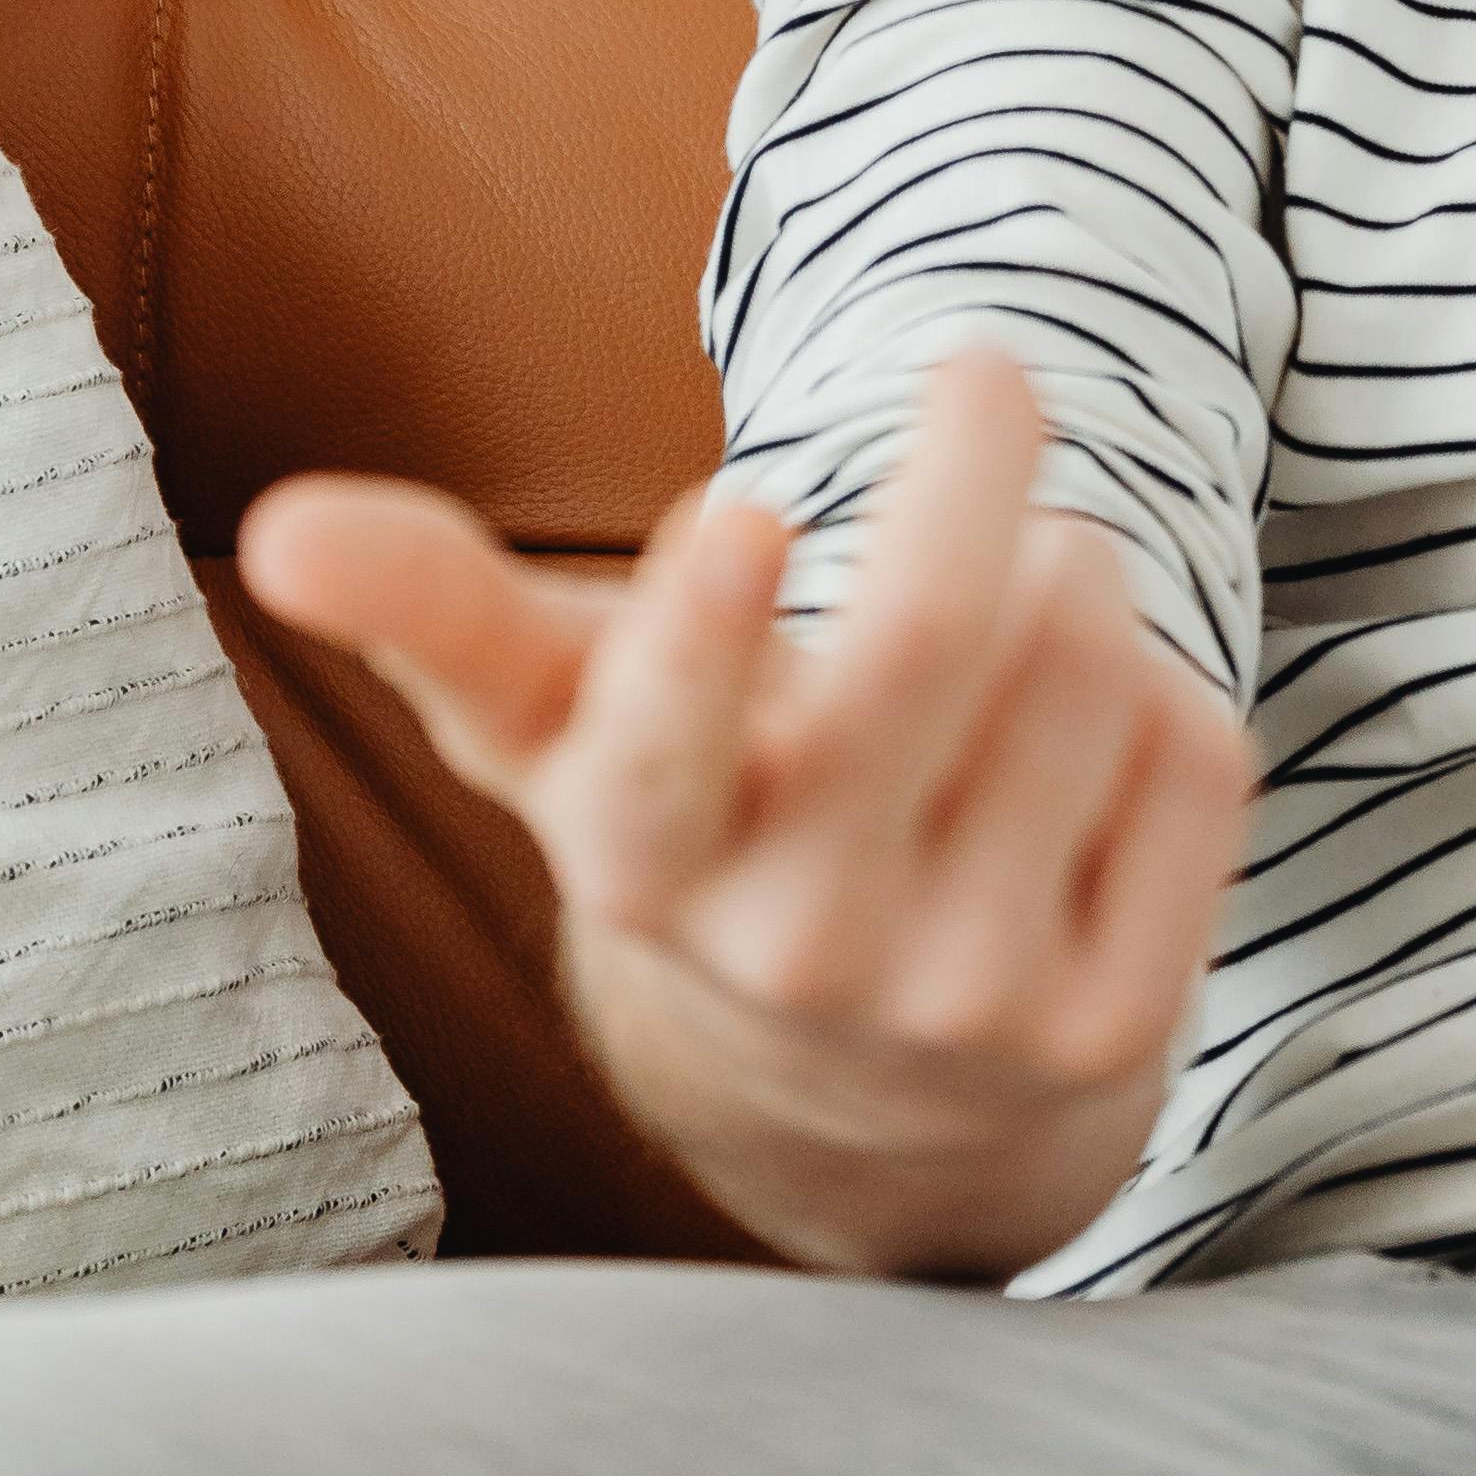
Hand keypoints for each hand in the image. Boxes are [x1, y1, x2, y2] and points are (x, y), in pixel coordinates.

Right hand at [240, 345, 1252, 1276]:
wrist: (862, 1103)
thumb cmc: (696, 818)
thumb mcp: (561, 726)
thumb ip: (434, 610)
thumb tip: (282, 521)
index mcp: (640, 864)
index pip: (660, 757)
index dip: (702, 638)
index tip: (753, 508)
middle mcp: (796, 949)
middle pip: (940, 637)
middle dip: (975, 458)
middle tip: (980, 373)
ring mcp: (963, 1002)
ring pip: (1086, 655)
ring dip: (1070, 573)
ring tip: (1016, 608)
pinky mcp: (1114, 1027)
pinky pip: (1193, 752)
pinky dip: (1157, 699)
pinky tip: (1081, 754)